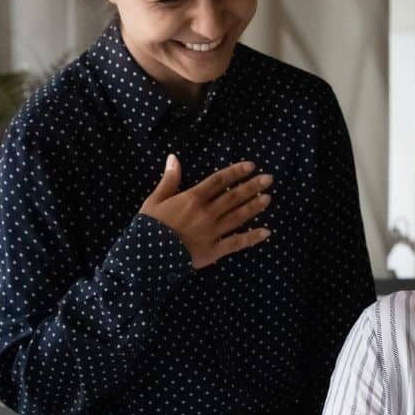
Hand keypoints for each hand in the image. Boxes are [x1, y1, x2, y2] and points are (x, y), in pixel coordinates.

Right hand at [138, 155, 273, 268]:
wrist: (145, 256)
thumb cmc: (148, 227)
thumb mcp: (155, 200)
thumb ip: (169, 179)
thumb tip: (173, 158)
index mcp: (192, 198)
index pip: (218, 180)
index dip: (236, 172)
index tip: (251, 166)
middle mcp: (206, 213)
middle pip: (233, 196)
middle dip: (252, 186)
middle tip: (269, 179)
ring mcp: (212, 232)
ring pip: (238, 217)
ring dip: (254, 207)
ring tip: (268, 198)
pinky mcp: (214, 250)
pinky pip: (236, 243)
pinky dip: (251, 238)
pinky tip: (266, 232)